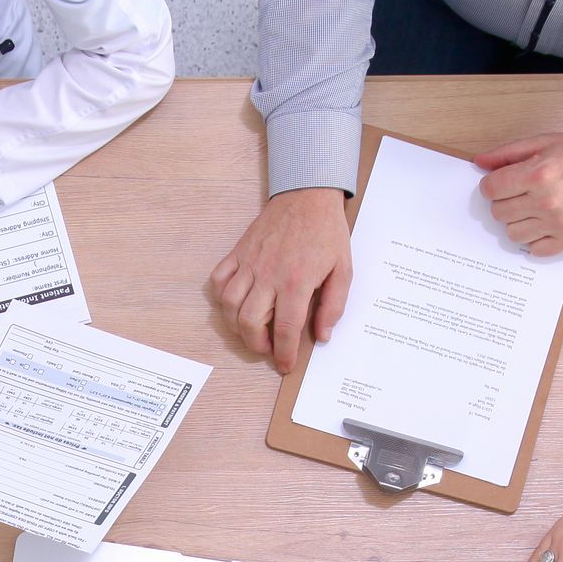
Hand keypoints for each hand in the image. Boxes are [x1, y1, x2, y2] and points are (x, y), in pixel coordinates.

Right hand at [207, 187, 352, 372]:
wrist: (307, 197)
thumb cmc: (327, 232)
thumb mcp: (343, 270)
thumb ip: (333, 306)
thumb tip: (322, 335)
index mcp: (297, 281)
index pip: (286, 329)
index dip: (284, 353)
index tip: (285, 364)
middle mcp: (268, 274)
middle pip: (250, 322)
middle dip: (256, 345)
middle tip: (268, 348)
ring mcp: (250, 263)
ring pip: (229, 305)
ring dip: (237, 326)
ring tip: (253, 330)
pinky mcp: (238, 252)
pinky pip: (218, 280)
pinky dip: (222, 297)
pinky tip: (236, 302)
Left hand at [476, 133, 562, 255]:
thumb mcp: (544, 143)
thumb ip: (508, 153)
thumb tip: (479, 162)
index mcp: (537, 174)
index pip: (490, 189)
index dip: (492, 184)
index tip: (502, 182)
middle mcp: (546, 201)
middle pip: (498, 212)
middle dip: (504, 201)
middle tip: (520, 193)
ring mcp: (558, 223)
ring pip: (512, 233)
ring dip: (517, 221)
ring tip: (532, 208)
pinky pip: (535, 250)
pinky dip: (534, 238)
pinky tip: (543, 223)